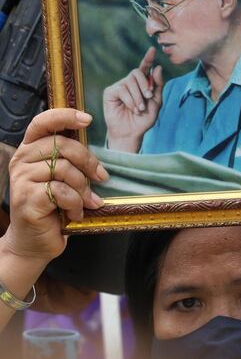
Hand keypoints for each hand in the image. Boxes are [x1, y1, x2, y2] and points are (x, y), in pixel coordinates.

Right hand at [4, 109, 108, 264]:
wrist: (33, 242)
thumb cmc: (51, 207)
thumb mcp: (60, 178)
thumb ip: (69, 160)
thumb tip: (99, 151)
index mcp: (30, 150)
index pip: (43, 122)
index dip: (65, 116)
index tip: (88, 119)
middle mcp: (21, 160)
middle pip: (63, 146)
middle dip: (88, 162)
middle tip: (102, 177)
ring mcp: (21, 179)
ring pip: (65, 170)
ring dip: (83, 189)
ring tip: (86, 202)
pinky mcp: (26, 199)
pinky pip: (62, 192)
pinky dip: (75, 204)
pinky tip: (75, 214)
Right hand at [103, 46, 162, 151]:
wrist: (131, 133)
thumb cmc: (143, 120)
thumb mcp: (156, 103)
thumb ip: (158, 86)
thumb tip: (157, 67)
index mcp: (141, 84)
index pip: (144, 68)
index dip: (148, 58)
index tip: (153, 49)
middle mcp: (129, 83)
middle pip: (137, 72)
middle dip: (145, 84)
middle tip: (148, 97)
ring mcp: (119, 87)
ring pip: (130, 82)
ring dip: (138, 97)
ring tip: (140, 109)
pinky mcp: (110, 92)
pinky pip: (122, 90)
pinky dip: (130, 100)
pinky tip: (132, 109)